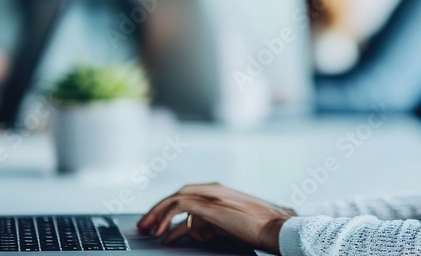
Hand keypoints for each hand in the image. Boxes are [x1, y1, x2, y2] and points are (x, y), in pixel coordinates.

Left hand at [137, 182, 296, 253]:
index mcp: (220, 190)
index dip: (168, 206)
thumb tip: (192, 231)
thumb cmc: (258, 228)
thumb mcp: (229, 224)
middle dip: (159, 209)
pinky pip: (181, 208)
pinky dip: (168, 218)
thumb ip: (210, 223)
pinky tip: (163, 232)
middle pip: (178, 194)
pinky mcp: (211, 206)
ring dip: (158, 214)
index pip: (187, 193)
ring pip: (175, 199)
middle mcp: (214, 189)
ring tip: (148, 230)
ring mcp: (212, 195)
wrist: (275, 227)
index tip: (157, 220)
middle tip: (145, 224)